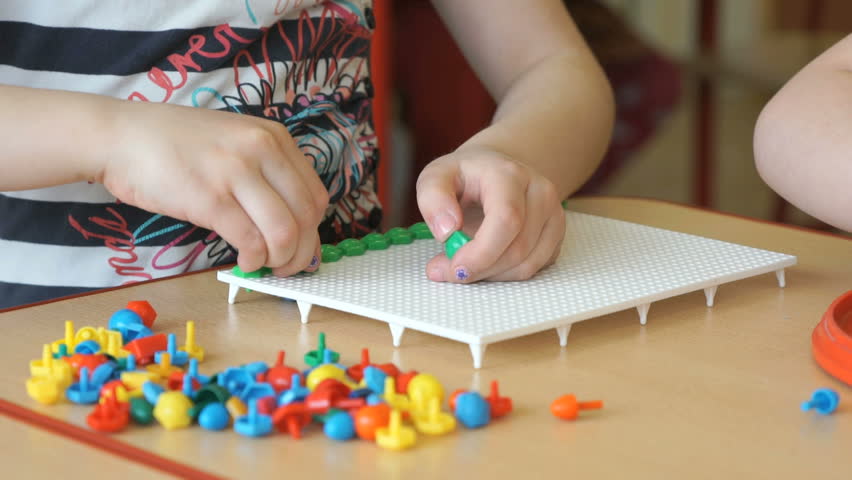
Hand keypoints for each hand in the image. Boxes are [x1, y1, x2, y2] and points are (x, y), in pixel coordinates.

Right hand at [98, 101, 327, 274]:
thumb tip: (293, 226)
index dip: (313, 230)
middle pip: (306, 216)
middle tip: (287, 267)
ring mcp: (236, 172)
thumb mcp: (235, 141)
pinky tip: (245, 262)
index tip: (301, 248)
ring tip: (264, 265)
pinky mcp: (210, 198)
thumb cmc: (174, 144)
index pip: (315, 194)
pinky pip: (250, 240)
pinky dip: (254, 260)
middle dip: (301, 252)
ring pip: (285, 232)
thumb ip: (266, 174)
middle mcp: (261, 149)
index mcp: (274, 137)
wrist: (120, 135)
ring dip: (280, 260)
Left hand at [416, 147, 564, 282]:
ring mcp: (554, 214)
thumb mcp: (436, 176)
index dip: (482, 253)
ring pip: (527, 264)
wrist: (495, 169)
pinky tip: (486, 260)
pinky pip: (534, 268)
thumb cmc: (464, 175)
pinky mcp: (555, 234)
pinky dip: (505, 274)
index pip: (506, 220)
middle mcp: (540, 192)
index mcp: (509, 175)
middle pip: (517, 248)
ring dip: (491, 275)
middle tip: (446, 270)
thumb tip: (447, 231)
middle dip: (480, 269)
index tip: (454, 267)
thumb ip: (432, 199)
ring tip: (464, 262)